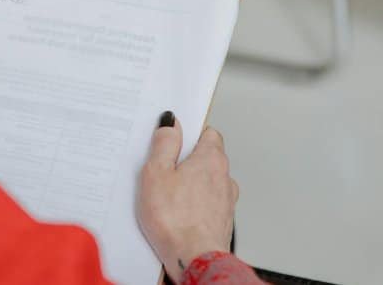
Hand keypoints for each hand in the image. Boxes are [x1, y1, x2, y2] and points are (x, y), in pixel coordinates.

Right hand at [136, 113, 237, 282]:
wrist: (194, 259)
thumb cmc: (175, 220)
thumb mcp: (157, 172)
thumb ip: (165, 143)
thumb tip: (171, 123)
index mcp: (211, 158)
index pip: (207, 132)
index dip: (188, 132)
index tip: (171, 138)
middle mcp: (224, 177)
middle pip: (206, 157)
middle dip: (186, 160)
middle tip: (161, 169)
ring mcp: (225, 201)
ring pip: (206, 182)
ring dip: (190, 184)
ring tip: (165, 196)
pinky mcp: (221, 221)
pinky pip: (205, 204)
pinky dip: (193, 205)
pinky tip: (175, 214)